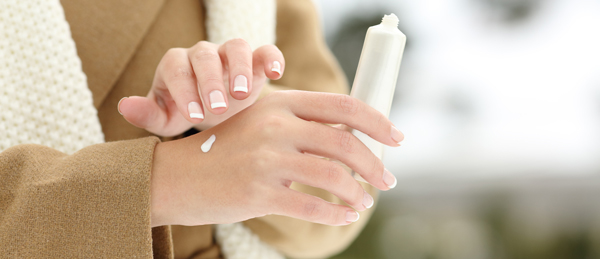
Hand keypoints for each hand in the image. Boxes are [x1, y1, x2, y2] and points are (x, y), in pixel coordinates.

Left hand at [118, 39, 283, 135]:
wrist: (218, 111)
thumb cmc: (189, 112)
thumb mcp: (167, 119)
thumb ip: (147, 114)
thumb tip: (125, 105)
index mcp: (177, 66)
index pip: (176, 70)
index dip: (184, 91)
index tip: (194, 117)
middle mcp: (203, 54)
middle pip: (204, 55)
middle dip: (210, 80)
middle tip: (217, 107)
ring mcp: (230, 55)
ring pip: (236, 46)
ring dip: (239, 66)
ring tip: (241, 93)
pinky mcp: (256, 60)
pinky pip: (266, 51)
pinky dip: (271, 58)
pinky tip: (275, 74)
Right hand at [150, 91, 403, 226]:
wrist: (179, 174)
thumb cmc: (227, 148)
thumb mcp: (262, 122)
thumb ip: (303, 123)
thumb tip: (353, 137)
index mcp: (281, 103)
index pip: (343, 106)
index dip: (378, 122)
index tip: (397, 138)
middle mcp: (276, 126)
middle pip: (345, 143)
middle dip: (374, 165)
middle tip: (387, 181)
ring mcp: (267, 160)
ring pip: (334, 177)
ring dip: (359, 193)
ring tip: (364, 202)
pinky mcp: (259, 193)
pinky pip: (312, 206)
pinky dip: (336, 214)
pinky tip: (344, 217)